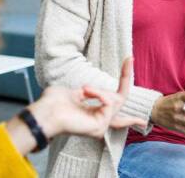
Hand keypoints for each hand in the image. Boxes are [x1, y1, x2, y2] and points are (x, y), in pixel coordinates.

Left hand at [6, 58, 141, 153]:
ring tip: (84, 89)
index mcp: (93, 114)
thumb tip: (90, 91)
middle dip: (126, 76)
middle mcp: (100, 121)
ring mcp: (102, 125)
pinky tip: (86, 93)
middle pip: (122, 97)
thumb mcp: (74, 92)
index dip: (127, 103)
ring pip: (115, 99)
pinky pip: (109, 103)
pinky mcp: (101, 125)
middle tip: (129, 58)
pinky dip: (99, 94)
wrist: (45, 112)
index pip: (115, 109)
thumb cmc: (53, 103)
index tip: (139, 101)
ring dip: (98, 91)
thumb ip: (86, 92)